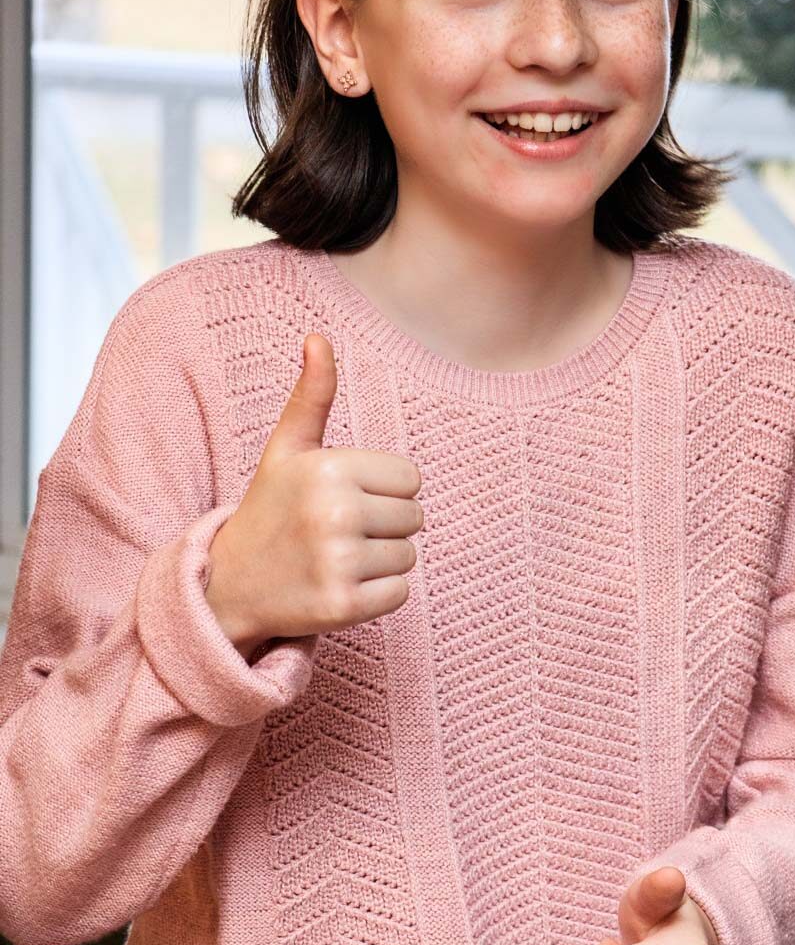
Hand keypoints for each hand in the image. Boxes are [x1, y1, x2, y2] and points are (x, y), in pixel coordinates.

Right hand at [205, 333, 424, 651]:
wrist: (229, 585)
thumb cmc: (270, 509)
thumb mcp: (286, 449)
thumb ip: (311, 396)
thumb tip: (318, 338)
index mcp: (327, 468)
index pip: (410, 478)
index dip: (383, 489)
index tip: (344, 498)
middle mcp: (333, 512)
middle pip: (415, 517)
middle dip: (385, 525)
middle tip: (337, 533)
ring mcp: (338, 562)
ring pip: (409, 556)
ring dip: (381, 561)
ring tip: (336, 558)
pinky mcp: (344, 606)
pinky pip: (401, 592)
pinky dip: (378, 594)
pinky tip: (340, 586)